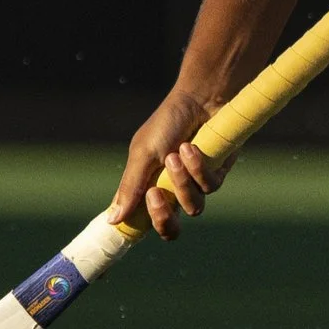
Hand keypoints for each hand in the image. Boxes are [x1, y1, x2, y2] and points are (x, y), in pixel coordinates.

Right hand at [110, 86, 228, 239]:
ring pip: (192, 207)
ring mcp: (195, 185)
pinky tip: (191, 148)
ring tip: (175, 154)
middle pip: (171, 229)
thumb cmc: (167, 123)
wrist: (200, 99)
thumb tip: (112, 220)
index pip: (143, 221)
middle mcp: (172, 191)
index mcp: (148, 187)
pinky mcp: (217, 176)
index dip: (139, 227)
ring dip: (182, 181)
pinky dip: (198, 168)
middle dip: (163, 217)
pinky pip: (209, 187)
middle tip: (155, 194)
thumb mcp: (143, 154)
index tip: (132, 222)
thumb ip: (130, 187)